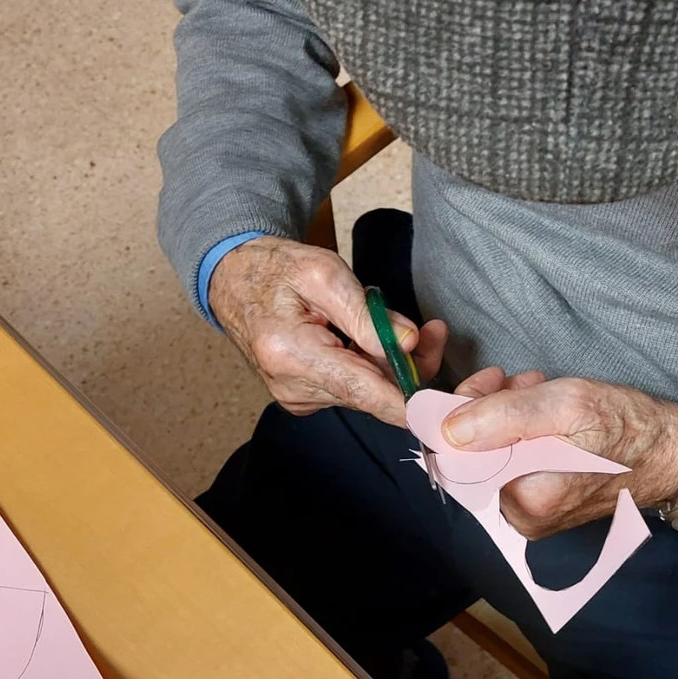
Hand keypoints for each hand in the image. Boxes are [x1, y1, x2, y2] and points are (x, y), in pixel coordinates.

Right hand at [209, 236, 446, 424]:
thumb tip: (408, 343)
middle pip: (371, 394)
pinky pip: (352, 389)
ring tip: (398, 326)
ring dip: (390, 365)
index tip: (444, 408)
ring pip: (366, 393)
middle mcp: (292, 387)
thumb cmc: (275, 270)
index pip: (362, 392)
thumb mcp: (324, 273)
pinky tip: (369, 342)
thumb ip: (367, 313)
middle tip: (433, 332)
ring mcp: (297, 397)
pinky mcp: (304, 398)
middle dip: (408, 368)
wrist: (233, 280)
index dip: (409, 403)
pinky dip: (370, 368)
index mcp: (291, 354)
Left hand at [442, 369, 677, 537]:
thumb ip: (502, 416)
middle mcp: (523, 517)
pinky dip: (520, 432)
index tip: (489, 382)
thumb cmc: (628, 427)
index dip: (463, 412)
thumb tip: (447, 429)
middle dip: (487, 409)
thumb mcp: (565, 405)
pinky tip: (542, 410)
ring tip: (535, 388)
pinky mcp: (544, 505)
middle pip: (474, 456)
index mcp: (526, 499)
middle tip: (516, 380)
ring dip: (505, 415)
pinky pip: (513, 464)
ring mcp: (533, 515)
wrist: (672, 451)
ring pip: (493, 455)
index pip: (459, 457)